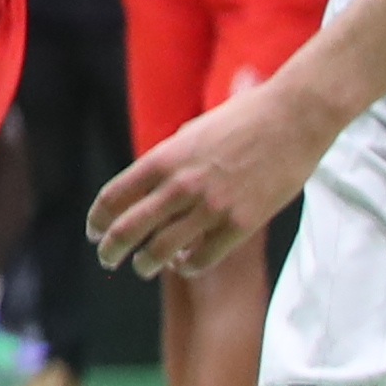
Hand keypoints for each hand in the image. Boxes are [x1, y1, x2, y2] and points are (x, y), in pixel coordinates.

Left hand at [94, 78, 334, 279]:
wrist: (293, 119)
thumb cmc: (242, 120)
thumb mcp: (190, 133)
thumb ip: (168, 160)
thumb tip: (148, 183)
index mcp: (162, 158)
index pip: (114, 197)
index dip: (97, 220)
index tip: (93, 232)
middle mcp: (180, 184)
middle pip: (128, 228)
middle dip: (111, 249)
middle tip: (107, 258)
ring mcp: (211, 206)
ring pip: (162, 249)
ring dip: (145, 263)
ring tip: (142, 267)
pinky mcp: (242, 223)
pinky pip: (204, 257)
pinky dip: (187, 265)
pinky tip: (183, 263)